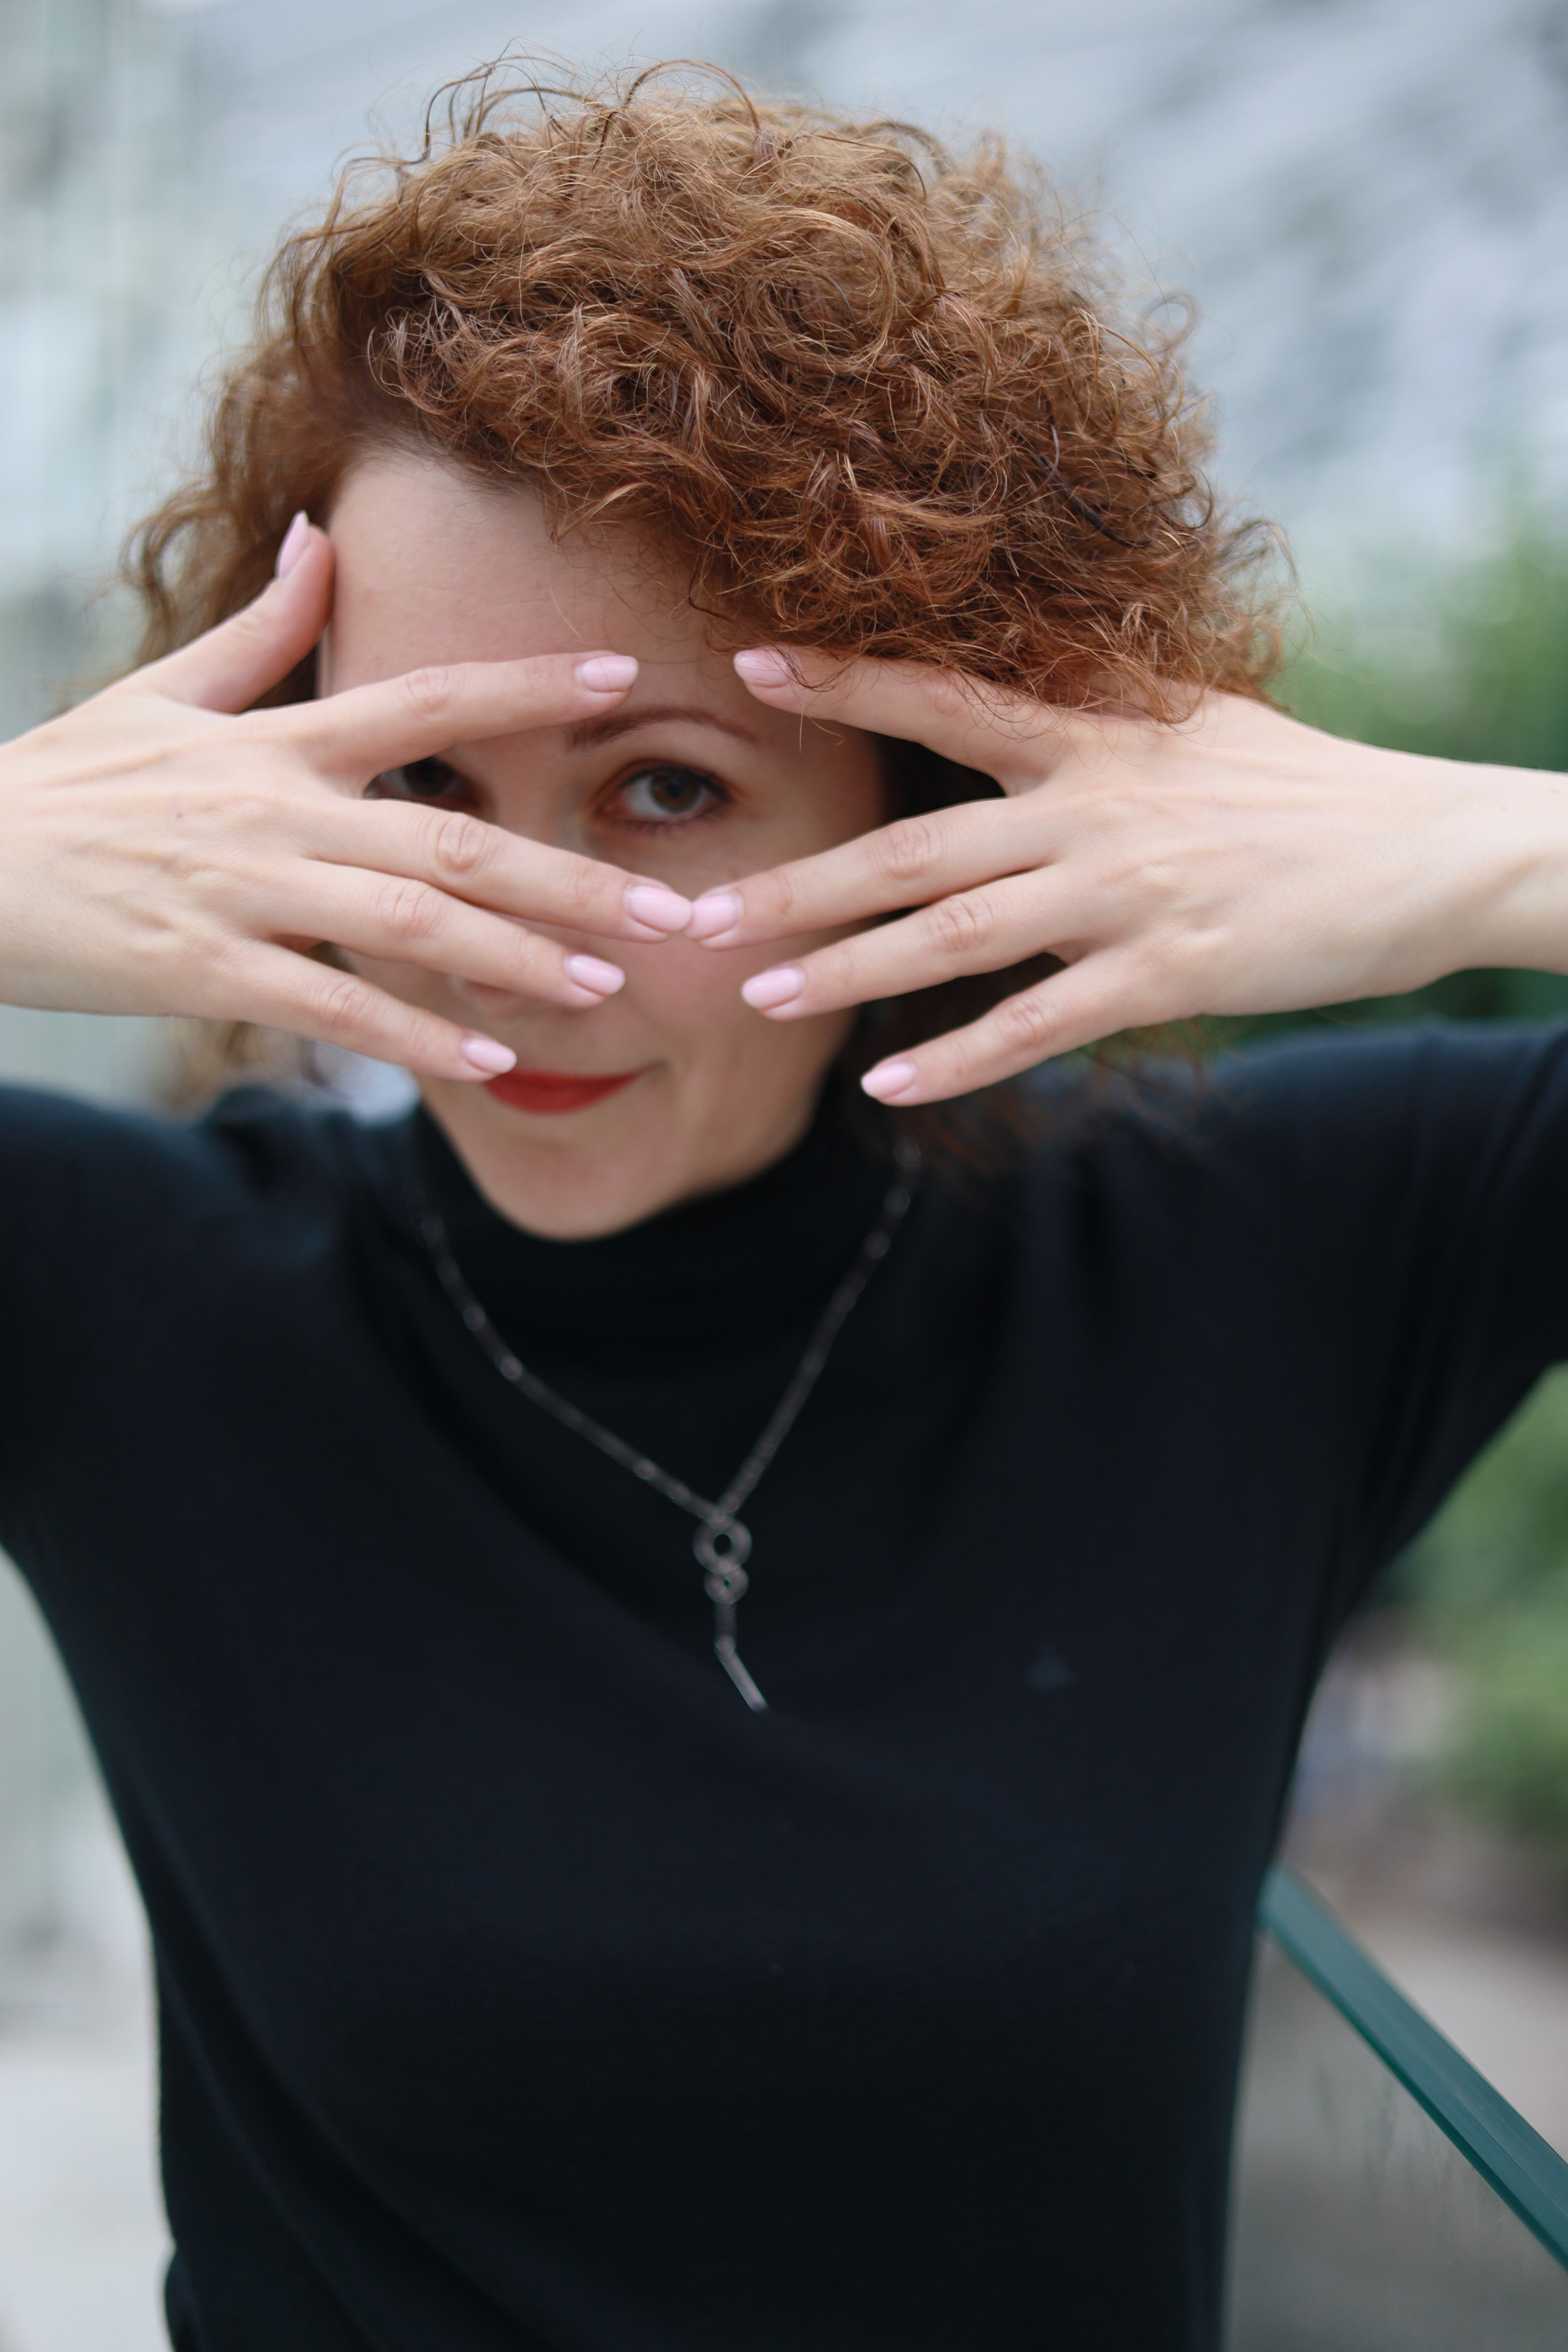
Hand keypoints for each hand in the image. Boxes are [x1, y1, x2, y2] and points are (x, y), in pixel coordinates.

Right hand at [0, 521, 691, 1078]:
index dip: (527, 684)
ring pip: (408, 922)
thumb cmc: (61, 784)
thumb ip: (260, 633)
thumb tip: (323, 536)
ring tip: (609, 984)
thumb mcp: (157, 693)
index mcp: (273, 739)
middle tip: (674, 906)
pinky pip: (330, 1007)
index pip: (425, 698)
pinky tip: (489, 1062)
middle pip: (451, 832)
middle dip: (572, 874)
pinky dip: (413, 1035)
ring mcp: (239, 888)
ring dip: (516, 956)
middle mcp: (272, 807)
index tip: (625, 675)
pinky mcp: (199, 966)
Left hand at [686, 650, 1532, 1104]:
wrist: (1427, 853)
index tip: (752, 666)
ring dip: (850, 971)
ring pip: (956, 936)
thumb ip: (1100, 711)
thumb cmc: (1305, 790)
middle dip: (804, 881)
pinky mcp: (1167, 974)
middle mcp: (1094, 808)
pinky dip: (958, 1061)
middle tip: (704, 908)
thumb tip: (1021, 688)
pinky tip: (887, 1089)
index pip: (949, 696)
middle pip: (917, 845)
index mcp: (1097, 736)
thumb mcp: (1197, 722)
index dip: (849, 682)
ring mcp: (1127, 894)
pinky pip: (1038, 1025)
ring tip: (760, 997)